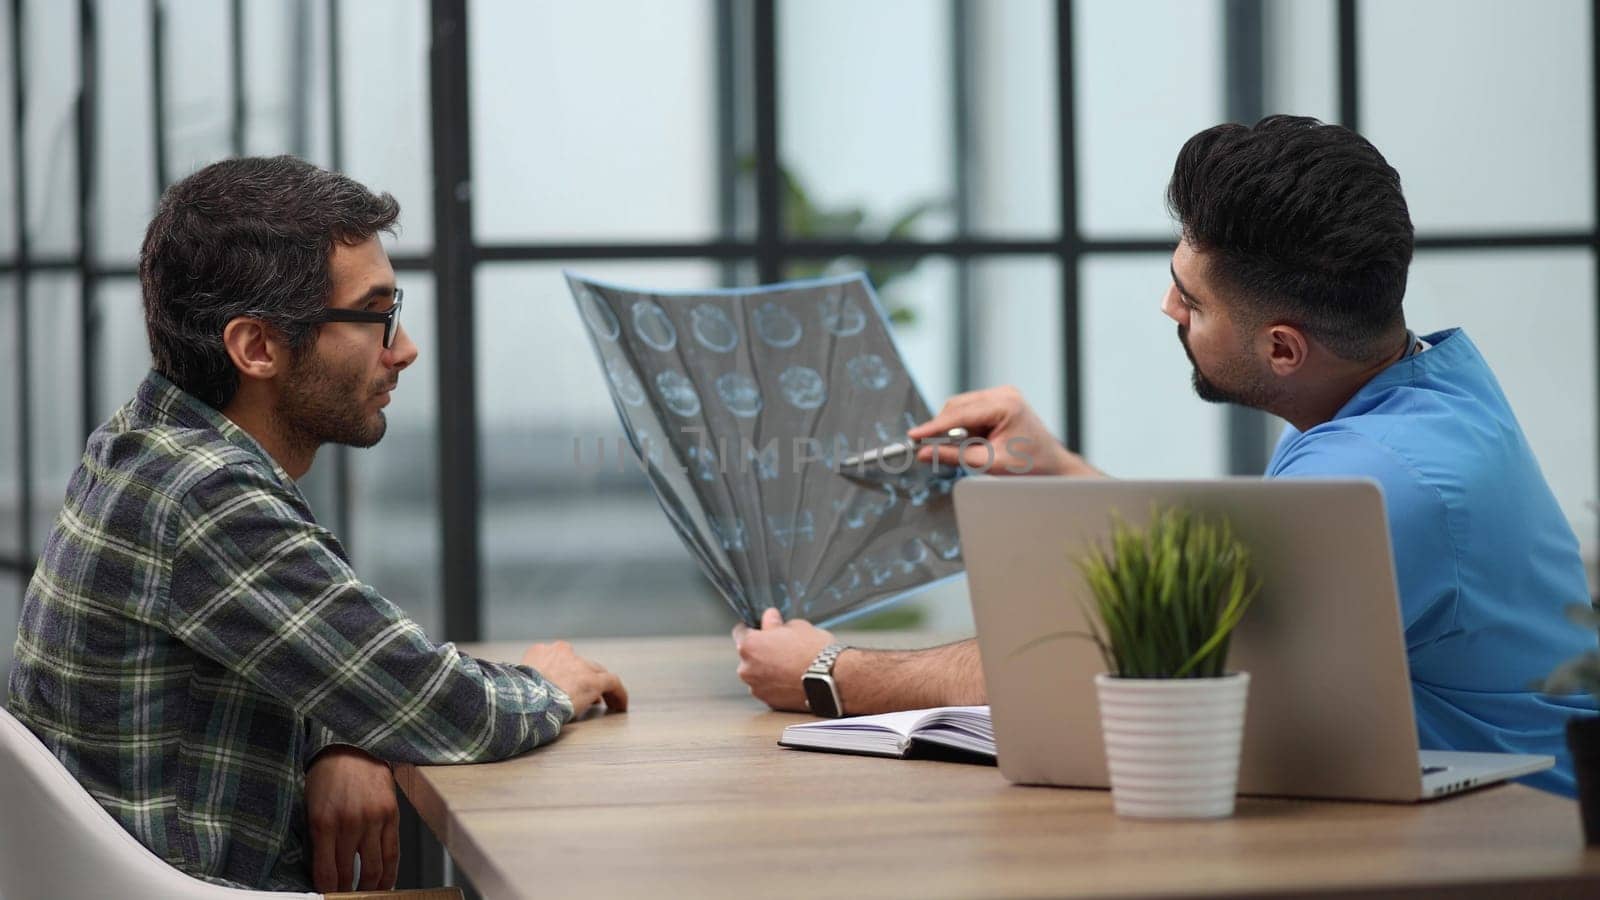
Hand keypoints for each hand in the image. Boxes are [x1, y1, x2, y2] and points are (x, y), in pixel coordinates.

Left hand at [305, 746, 398, 892]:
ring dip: (368, 888)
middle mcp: (349, 824)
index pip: (326, 873)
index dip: (327, 892)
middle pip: (348, 874)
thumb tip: (322, 870)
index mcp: (323, 822)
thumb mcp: (311, 806)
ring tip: (363, 893)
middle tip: (344, 896)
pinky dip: (389, 874)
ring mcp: (373, 820)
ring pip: (374, 869)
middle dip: (345, 892)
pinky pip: (392, 853)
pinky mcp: (391, 815)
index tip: (328, 897)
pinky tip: (384, 883)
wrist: (352, 745)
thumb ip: (316, 838)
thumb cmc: (328, 773)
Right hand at [522, 641, 628, 714]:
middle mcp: (561, 652)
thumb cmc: (514, 696)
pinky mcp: (593, 680)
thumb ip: (525, 683)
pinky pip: (612, 683)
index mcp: (540, 652)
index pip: (559, 659)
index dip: (566, 673)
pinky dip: (618, 694)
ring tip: (606, 702)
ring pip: (597, 672)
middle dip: (584, 678)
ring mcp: (579, 665)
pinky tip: (620, 706)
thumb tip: (525, 696)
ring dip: (601, 686)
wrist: (524, 700)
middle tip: (588, 696)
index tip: (567, 685)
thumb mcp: (515, 683)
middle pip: (580, 664)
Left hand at [732, 607, 834, 711]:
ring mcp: (757, 688)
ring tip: (792, 665)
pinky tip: (794, 678)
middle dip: (762, 651)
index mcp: (749, 646)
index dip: (754, 629)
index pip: (740, 632)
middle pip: (749, 656)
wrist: (833, 680)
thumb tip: (769, 619)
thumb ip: (776, 624)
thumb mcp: (796, 626)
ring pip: (758, 674)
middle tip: (783, 647)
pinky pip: (769, 689)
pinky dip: (777, 684)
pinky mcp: (770, 703)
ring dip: (769, 669)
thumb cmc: (815, 651)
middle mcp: (747, 669)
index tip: (763, 629)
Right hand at [907, 385, 1098, 476]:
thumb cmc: (1032, 466)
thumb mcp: (989, 464)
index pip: (959, 413)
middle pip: (957, 406)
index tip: (914, 436)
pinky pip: (970, 412)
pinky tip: (975, 443)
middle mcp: (1004, 394)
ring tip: (969, 451)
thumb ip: (954, 456)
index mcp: (1005, 404)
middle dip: (944, 429)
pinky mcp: (1000, 403)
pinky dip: (965, 428)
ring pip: (962, 409)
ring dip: (956, 430)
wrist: (1054, 468)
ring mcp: (1003, 396)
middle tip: (931, 449)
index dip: (933, 426)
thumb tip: (925, 452)